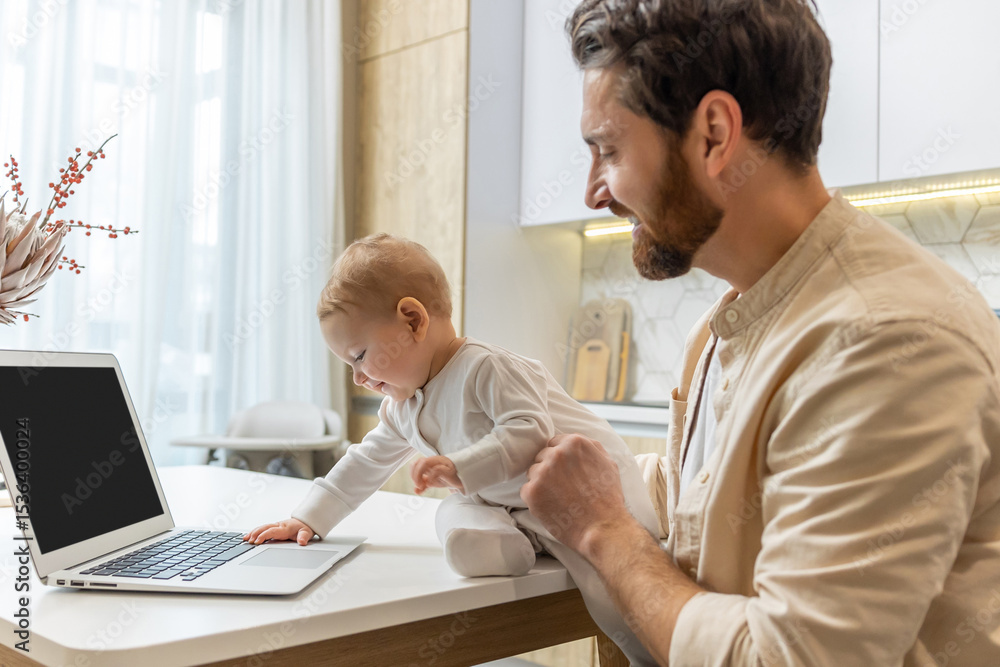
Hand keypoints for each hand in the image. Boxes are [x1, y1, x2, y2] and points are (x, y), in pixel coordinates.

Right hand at [242, 518, 315, 545]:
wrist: (306, 521)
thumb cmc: (305, 527)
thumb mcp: (307, 532)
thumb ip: (304, 537)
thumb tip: (302, 541)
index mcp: (285, 528)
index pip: (271, 531)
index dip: (263, 536)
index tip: (256, 542)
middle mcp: (279, 526)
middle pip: (264, 528)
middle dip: (255, 534)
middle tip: (248, 541)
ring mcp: (276, 526)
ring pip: (262, 527)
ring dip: (253, 532)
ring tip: (245, 539)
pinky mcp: (274, 528)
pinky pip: (263, 529)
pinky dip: (255, 532)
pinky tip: (249, 536)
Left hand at [411, 455, 463, 494]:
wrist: (462, 479)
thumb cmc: (447, 478)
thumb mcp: (433, 482)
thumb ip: (424, 485)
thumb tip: (416, 490)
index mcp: (430, 463)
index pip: (415, 463)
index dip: (412, 473)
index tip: (416, 484)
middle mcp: (434, 461)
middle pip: (419, 462)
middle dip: (415, 474)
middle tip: (418, 485)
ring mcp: (441, 464)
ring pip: (425, 462)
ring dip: (419, 475)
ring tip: (422, 485)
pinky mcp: (448, 469)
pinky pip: (437, 470)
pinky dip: (431, 477)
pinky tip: (431, 484)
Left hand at [522, 433, 628, 553]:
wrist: (602, 528)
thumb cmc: (608, 499)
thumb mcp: (607, 463)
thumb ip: (590, 447)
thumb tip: (573, 443)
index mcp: (574, 443)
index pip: (554, 444)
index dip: (559, 459)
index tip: (565, 473)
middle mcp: (556, 454)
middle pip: (541, 457)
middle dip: (549, 470)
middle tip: (563, 488)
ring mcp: (542, 472)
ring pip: (533, 473)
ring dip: (541, 484)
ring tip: (559, 498)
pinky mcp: (532, 492)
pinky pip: (526, 490)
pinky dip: (536, 499)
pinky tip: (552, 507)